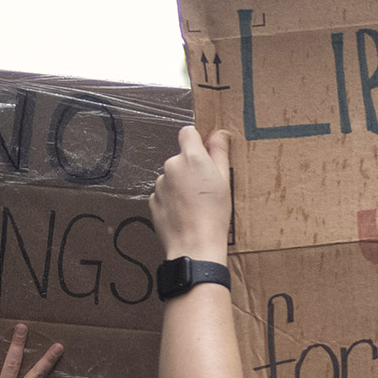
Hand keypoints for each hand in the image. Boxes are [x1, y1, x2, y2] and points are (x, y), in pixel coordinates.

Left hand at [151, 125, 232, 265]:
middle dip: (191, 168)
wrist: (195, 245)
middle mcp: (172, 166)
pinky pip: (165, 193)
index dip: (197, 141)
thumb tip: (219, 133)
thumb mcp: (224, 180)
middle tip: (206, 188)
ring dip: (181, 185)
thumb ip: (219, 152)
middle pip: (181, 158)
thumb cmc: (213, 215)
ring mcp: (160, 184)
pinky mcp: (153, 200)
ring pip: (172, 177)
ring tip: (196, 204)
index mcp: (191, 157)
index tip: (206, 153)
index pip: (188, 132)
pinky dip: (173, 200)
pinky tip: (185, 212)